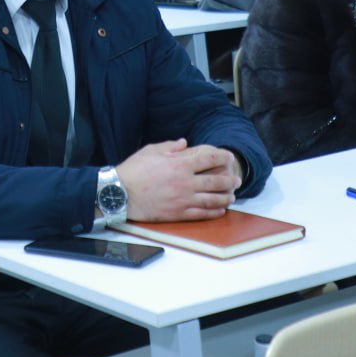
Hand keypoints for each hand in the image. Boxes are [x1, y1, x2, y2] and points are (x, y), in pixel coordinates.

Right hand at [117, 139, 242, 221]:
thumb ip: (170, 146)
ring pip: (212, 200)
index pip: (209, 159)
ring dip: (225, 198)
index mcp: (179, 164)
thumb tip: (184, 143)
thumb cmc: (133, 170)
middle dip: (229, 180)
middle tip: (236, 180)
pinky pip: (201, 213)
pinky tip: (220, 210)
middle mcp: (185, 182)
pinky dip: (214, 212)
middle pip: (216, 181)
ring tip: (232, 196)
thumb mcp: (150, 151)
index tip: (228, 157)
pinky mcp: (178, 213)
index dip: (222, 157)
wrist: (119, 193)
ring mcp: (183, 199)